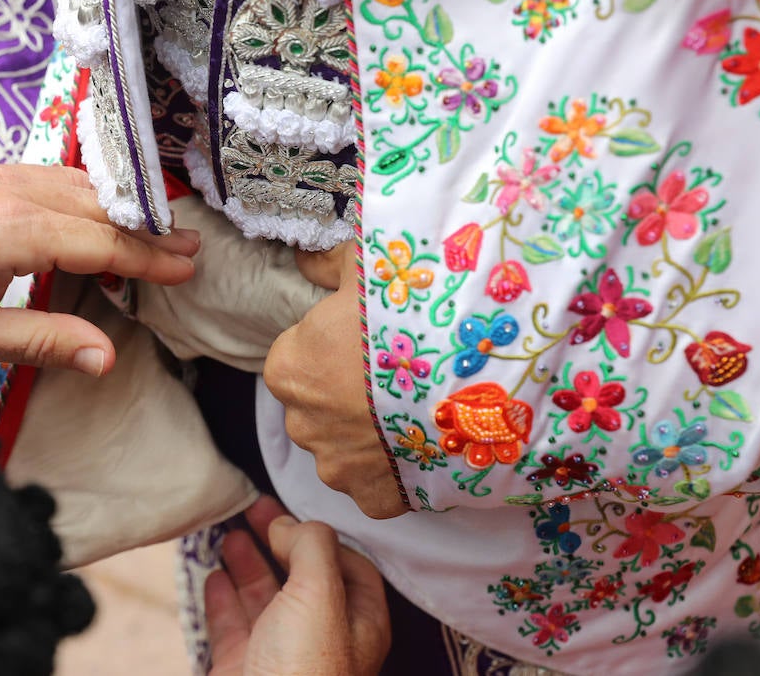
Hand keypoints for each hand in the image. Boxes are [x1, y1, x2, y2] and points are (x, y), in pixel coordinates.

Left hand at [0, 164, 198, 374]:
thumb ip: (39, 341)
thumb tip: (104, 357)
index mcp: (11, 233)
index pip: (102, 242)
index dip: (149, 258)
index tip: (187, 268)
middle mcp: (9, 191)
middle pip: (99, 206)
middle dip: (147, 228)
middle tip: (188, 248)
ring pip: (77, 184)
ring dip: (119, 208)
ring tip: (156, 228)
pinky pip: (49, 176)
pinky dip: (85, 194)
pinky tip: (95, 211)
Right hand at [206, 497, 389, 675]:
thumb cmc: (303, 674)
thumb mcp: (319, 595)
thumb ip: (311, 548)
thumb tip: (293, 524)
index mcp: (358, 622)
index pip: (350, 565)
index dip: (321, 536)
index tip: (291, 512)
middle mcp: (322, 637)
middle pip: (301, 575)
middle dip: (278, 539)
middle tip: (252, 507)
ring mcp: (280, 654)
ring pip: (264, 597)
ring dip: (246, 561)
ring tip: (227, 531)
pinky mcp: (243, 668)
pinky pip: (232, 624)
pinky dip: (221, 595)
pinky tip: (212, 574)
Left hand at [263, 245, 407, 518]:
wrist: (470, 372)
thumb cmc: (410, 313)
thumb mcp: (366, 266)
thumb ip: (327, 265)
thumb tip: (303, 259)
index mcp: (289, 368)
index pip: (299, 361)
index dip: (334, 350)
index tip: (371, 344)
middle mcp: (301, 423)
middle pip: (319, 409)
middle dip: (348, 398)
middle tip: (399, 377)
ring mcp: (337, 467)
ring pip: (346, 451)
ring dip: (372, 438)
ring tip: (417, 411)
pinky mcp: (374, 499)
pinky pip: (380, 488)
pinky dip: (399, 474)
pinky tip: (427, 448)